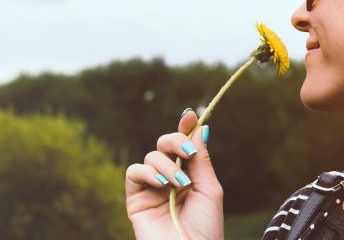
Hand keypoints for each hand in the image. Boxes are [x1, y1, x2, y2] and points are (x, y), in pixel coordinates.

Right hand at [125, 110, 223, 239]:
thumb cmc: (205, 228)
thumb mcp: (209, 189)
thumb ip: (201, 159)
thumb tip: (200, 127)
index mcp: (190, 175)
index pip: (184, 145)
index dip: (185, 128)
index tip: (190, 115)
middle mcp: (169, 178)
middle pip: (164, 144)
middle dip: (175, 141)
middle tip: (187, 152)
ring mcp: (152, 188)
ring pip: (151, 156)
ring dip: (167, 165)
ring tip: (180, 184)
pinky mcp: (135, 199)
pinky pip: (134, 172)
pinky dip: (148, 172)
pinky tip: (162, 185)